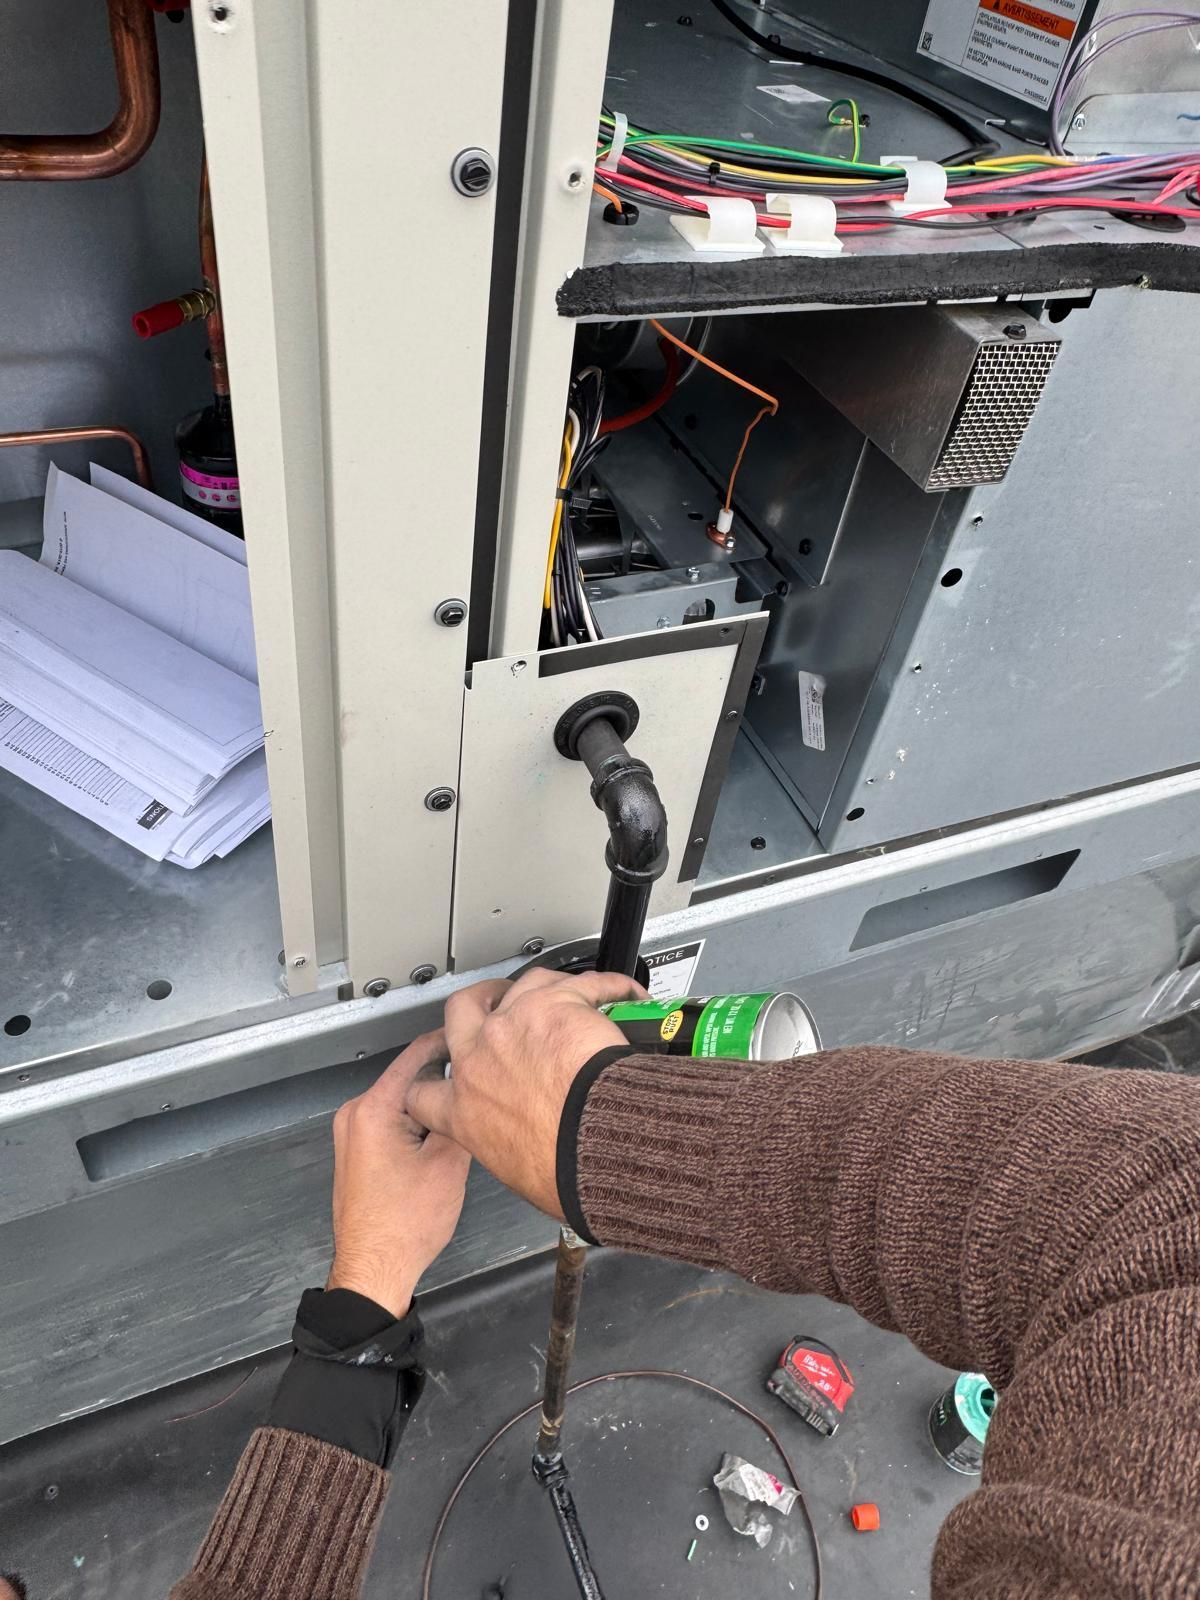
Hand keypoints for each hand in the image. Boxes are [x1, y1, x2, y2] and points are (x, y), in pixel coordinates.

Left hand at [327, 1032, 470, 1316]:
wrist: (374, 1269)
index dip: (450, 1043)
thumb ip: (456, 1114)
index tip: (478, 1038)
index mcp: (372, 1108)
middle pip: (409, 1079)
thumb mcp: (449, 1163)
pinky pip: (391, 1122)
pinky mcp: (355, 1151)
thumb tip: (465, 1086)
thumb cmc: (408, 1221)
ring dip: (430, 1108)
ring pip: (402, 1103)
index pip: (416, 1055)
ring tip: (466, 1114)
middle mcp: (354, 1113)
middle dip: (443, 1083)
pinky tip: (440, 1140)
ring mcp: (350, 1133)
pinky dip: (415, 1126)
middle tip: (480, 1086)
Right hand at [405, 968, 644, 1217]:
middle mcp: (481, 1057)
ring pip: (522, 983)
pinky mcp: (555, 1002)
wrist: (594, 1144)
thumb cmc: (563, 1168)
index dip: (433, 1075)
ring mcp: (514, 1023)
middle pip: (461, 1009)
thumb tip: (528, 1148)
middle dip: (479, 1001)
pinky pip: (586, 982)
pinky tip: (621, 994)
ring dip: (543, 986)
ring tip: (569, 993)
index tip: (452, 1067)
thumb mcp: (514, 1171)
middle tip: (498, 1002)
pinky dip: (607, 987)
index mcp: (463, 1109)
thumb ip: (506, 1147)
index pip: (425, 1092)